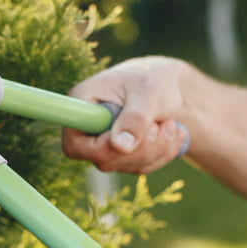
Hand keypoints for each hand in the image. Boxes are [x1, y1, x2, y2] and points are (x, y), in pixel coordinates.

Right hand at [62, 56, 191, 173]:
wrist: (166, 84)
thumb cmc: (153, 79)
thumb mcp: (148, 92)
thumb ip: (135, 118)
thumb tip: (122, 147)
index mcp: (82, 104)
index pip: (74, 144)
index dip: (101, 149)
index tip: (130, 138)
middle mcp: (88, 128)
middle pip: (104, 160)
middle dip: (141, 147)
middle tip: (160, 123)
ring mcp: (104, 144)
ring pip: (126, 166)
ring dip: (157, 148)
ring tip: (168, 122)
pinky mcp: (122, 155)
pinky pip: (142, 167)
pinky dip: (163, 153)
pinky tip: (172, 132)